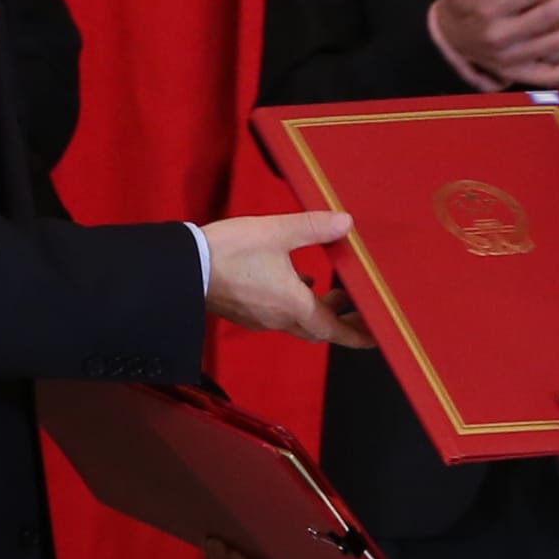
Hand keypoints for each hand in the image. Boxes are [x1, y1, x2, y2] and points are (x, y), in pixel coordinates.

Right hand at [202, 209, 371, 345]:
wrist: (184, 268)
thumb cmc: (229, 252)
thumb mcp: (277, 231)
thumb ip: (313, 227)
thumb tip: (345, 223)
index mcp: (293, 305)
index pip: (334, 330)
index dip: (357, 334)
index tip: (375, 336)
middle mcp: (278, 318)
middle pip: (319, 330)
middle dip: (342, 321)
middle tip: (360, 309)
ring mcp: (260, 318)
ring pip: (299, 322)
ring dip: (319, 311)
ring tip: (333, 291)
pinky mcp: (244, 311)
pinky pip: (280, 315)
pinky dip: (296, 304)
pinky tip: (296, 282)